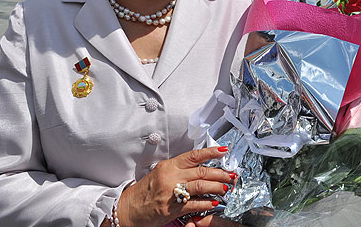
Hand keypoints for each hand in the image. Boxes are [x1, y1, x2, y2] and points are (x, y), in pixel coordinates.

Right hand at [116, 147, 236, 226]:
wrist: (128, 209)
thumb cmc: (144, 192)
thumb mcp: (160, 174)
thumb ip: (178, 169)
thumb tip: (199, 167)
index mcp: (168, 166)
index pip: (194, 155)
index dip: (211, 152)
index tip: (223, 151)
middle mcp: (171, 177)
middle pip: (202, 171)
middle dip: (221, 173)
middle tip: (231, 174)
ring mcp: (172, 192)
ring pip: (202, 185)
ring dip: (218, 187)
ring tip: (226, 188)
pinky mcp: (173, 208)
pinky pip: (195, 203)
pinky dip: (207, 203)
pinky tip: (215, 202)